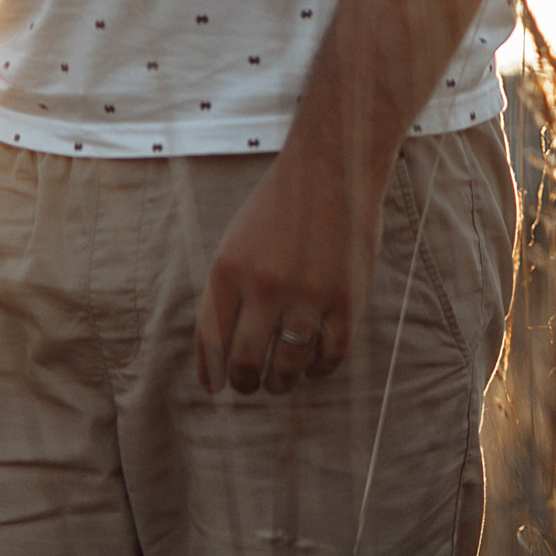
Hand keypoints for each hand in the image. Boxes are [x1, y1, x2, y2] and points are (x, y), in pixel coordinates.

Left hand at [194, 147, 382, 397]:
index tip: (215, 388)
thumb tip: (215, 351)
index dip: (211, 371)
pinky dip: (320, 368)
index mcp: (228, 270)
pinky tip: (313, 369)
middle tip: (251, 387)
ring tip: (281, 383)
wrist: (334, 167)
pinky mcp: (346, 296)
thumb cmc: (279, 208)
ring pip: (288, 362)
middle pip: (245, 359)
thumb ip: (225, 292)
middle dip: (246, 383)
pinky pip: (330, 352)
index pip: (210, 338)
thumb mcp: (235, 243)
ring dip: (282, 382)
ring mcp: (307, 292)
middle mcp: (264, 284)